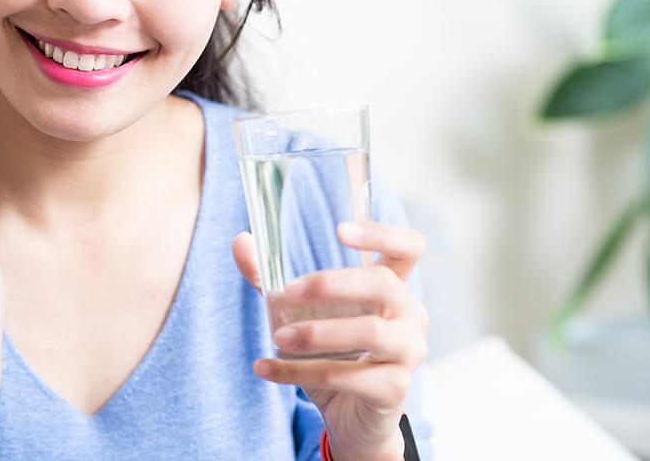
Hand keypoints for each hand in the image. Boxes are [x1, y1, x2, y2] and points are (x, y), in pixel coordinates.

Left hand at [232, 221, 427, 458]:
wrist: (349, 418)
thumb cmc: (332, 354)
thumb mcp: (301, 314)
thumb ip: (272, 278)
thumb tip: (241, 241)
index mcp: (392, 287)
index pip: (407, 248)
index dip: (381, 234)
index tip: (339, 231)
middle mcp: (409, 315)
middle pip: (384, 284)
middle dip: (332, 283)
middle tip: (287, 291)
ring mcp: (407, 352)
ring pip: (370, 332)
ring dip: (317, 333)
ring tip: (277, 337)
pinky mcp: (394, 389)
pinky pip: (346, 376)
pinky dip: (299, 371)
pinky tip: (266, 368)